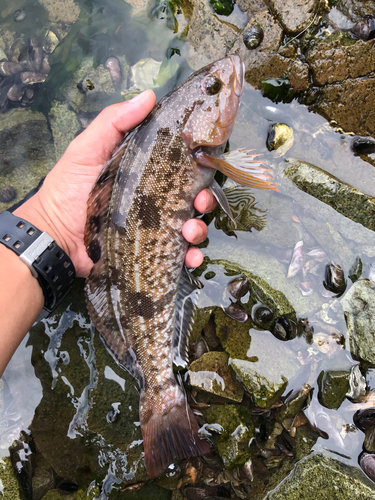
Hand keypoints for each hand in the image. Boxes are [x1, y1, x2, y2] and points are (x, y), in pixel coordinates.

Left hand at [15, 90, 216, 276]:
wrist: (53, 234)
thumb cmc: (68, 189)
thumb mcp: (87, 149)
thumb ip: (113, 123)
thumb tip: (149, 95)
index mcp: (145, 175)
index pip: (179, 169)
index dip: (196, 167)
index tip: (205, 163)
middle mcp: (154, 202)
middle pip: (190, 200)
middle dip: (203, 200)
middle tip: (199, 202)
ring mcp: (153, 229)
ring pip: (189, 228)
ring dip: (198, 229)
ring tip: (190, 232)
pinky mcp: (149, 253)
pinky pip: (176, 256)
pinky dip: (190, 258)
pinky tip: (191, 257)